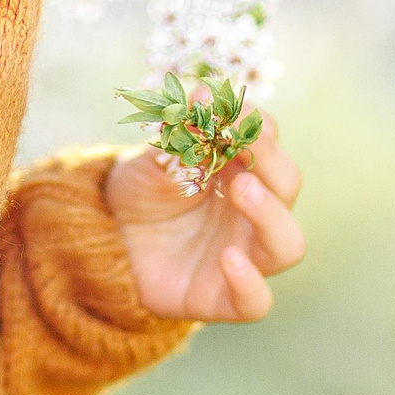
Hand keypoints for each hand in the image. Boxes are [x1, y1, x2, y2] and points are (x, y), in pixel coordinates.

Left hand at [103, 86, 303, 321]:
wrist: (106, 244)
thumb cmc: (139, 195)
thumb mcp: (149, 161)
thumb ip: (176, 135)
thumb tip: (200, 93)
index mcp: (242, 170)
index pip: (267, 141)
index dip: (255, 123)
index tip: (228, 107)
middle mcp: (254, 212)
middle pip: (287, 186)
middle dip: (271, 162)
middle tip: (240, 148)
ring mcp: (246, 254)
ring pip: (288, 244)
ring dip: (272, 216)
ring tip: (242, 190)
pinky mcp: (226, 297)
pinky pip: (257, 300)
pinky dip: (249, 283)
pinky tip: (228, 260)